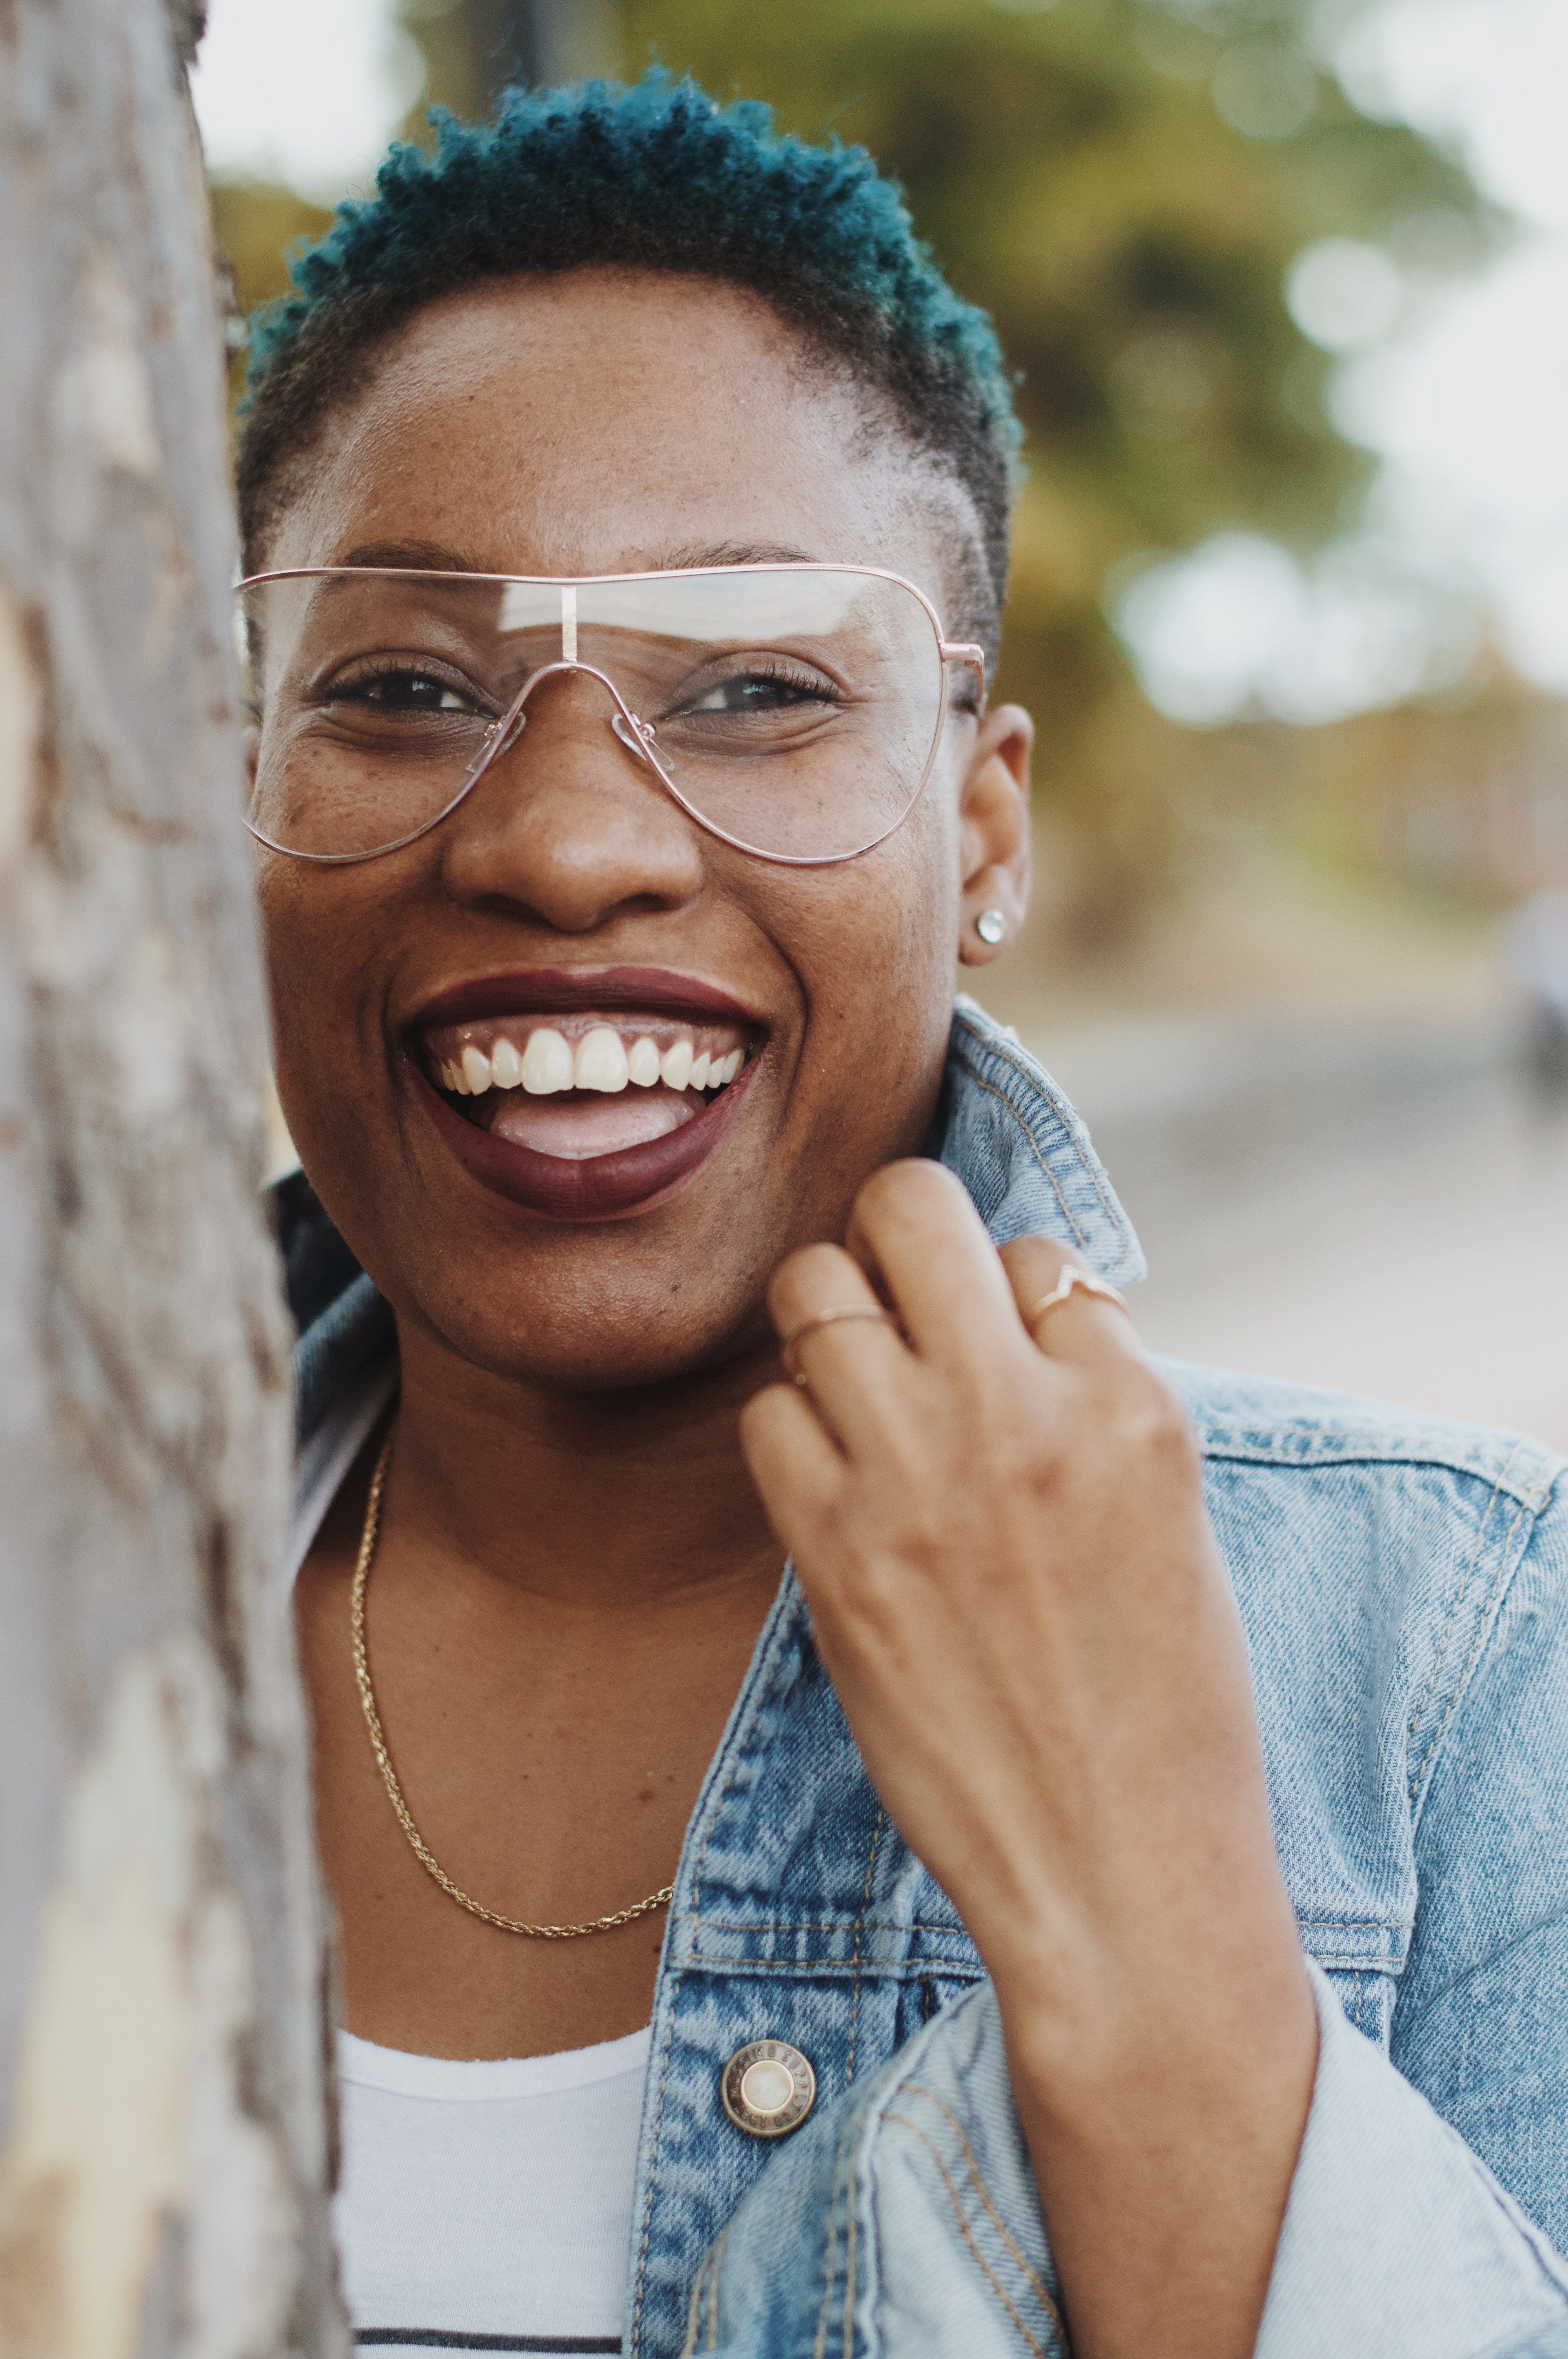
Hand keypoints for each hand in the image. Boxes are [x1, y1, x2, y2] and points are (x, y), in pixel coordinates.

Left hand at [740, 1160, 1315, 2358]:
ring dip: (831, 1326)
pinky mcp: (837, 1552)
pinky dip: (792, 1432)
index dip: (1012, 1299)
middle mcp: (1023, 1412)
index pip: (1038, 1257)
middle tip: (905, 1301)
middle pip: (910, 1206)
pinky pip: (767, 1414)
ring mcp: (920, 1475)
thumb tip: (1008, 1312)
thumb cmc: (1162, 1706)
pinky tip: (836, 1482)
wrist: (1120, 1874)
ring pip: (814, 1292)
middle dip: (900, 1233)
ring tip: (863, 1394)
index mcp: (1133, 1403)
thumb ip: (1091, 1402)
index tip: (1012, 1358)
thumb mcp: (1168, 1517)